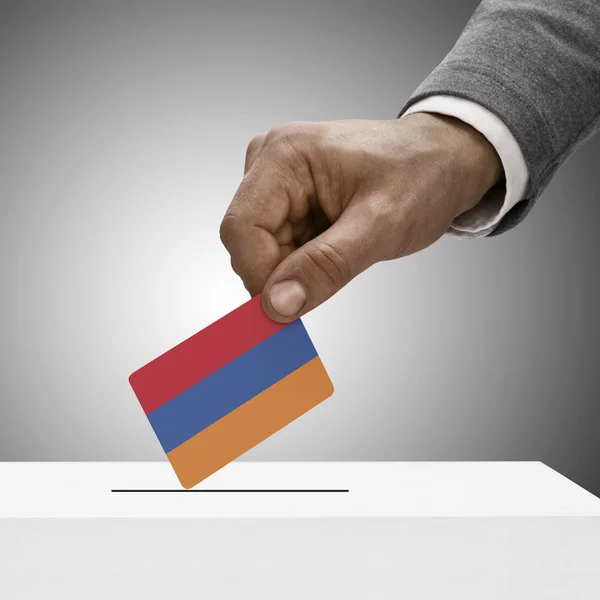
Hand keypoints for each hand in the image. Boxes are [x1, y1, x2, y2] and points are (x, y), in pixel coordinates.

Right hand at [220, 114, 502, 321]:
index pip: (241, 229)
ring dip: (296, 268)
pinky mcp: (286, 200)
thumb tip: (277, 305)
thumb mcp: (381, 225)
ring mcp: (276, 182)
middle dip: (283, 273)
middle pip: (248, 242)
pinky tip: (335, 247)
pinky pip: (277, 247)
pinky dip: (303, 262)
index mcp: (284, 155)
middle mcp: (270, 163)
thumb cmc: (421, 176)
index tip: (289, 310)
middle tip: (332, 275)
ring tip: (344, 250)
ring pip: (261, 251)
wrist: (442, 161)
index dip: (260, 276)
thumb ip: (326, 266)